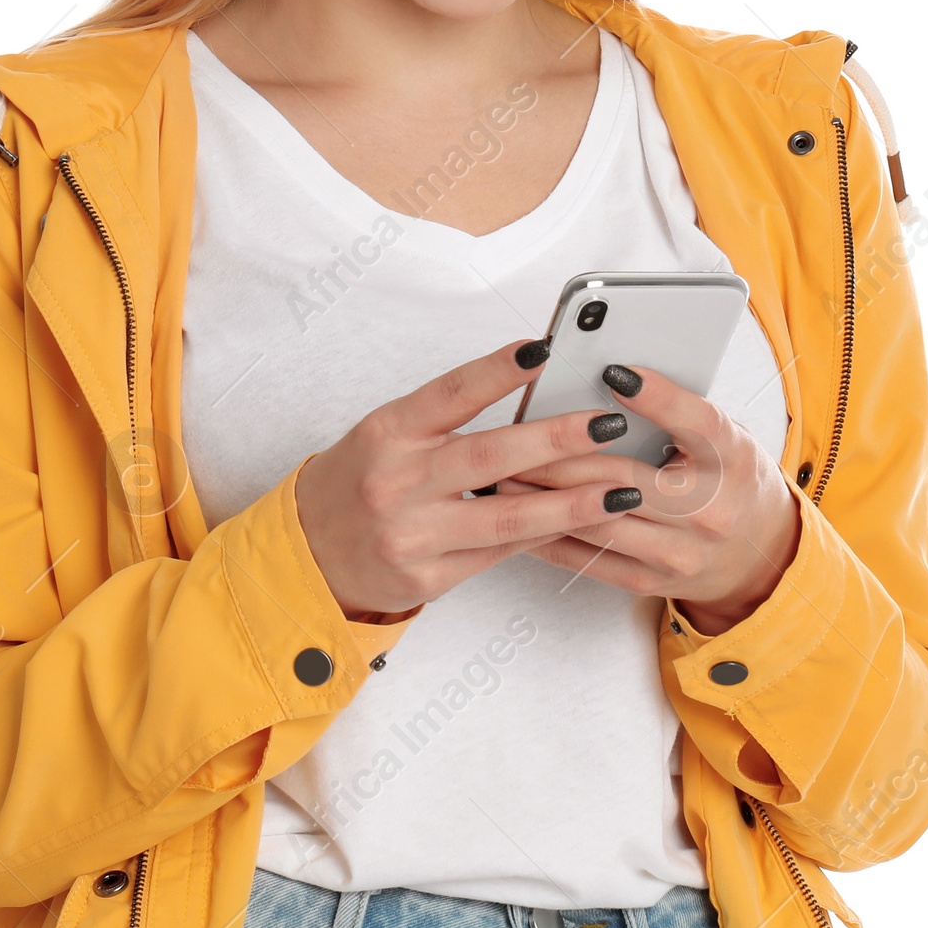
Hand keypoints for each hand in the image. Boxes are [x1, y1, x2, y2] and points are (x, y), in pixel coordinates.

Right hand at [293, 340, 644, 620]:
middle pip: (489, 456)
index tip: (544, 349)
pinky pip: (498, 554)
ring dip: (571, 502)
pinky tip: (582, 522)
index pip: (451, 394)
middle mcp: (397, 482)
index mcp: (388, 432)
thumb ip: (445, 418)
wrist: (307, 555)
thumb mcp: (387, 434)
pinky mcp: (427, 578)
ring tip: (620, 488)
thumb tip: (529, 393)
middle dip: (558, 440)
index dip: (498, 370)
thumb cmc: (358, 481)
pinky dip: (543, 536)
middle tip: (608, 424)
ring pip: (506, 517)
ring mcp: (412, 535)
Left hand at [492, 363, 801, 634]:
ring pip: (596, 520)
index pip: (694, 420)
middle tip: (514, 434)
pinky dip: (547, 534)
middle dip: (558, 456)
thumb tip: (608, 375)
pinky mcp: (651, 581)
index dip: (653, 395)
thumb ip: (674, 408)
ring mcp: (680, 553)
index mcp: (729, 458)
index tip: (611, 369)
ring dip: (541, 498)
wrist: (759, 553)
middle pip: (621, 477)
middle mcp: (709, 510)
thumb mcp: (720, 432)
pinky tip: (517, 515)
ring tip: (502, 473)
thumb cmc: (728, 477)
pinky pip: (588, 557)